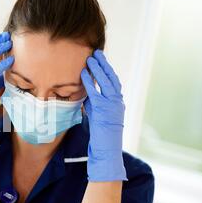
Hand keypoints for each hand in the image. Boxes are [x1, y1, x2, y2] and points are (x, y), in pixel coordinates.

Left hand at [80, 49, 126, 181]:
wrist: (107, 149)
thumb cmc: (102, 136)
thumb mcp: (99, 116)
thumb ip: (95, 104)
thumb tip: (87, 93)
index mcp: (117, 103)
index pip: (114, 82)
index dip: (107, 70)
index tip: (101, 60)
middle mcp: (117, 101)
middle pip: (112, 78)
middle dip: (104, 65)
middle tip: (96, 53)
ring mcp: (111, 105)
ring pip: (106, 82)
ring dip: (98, 69)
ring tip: (91, 58)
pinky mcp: (103, 109)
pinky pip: (95, 91)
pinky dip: (90, 81)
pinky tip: (84, 73)